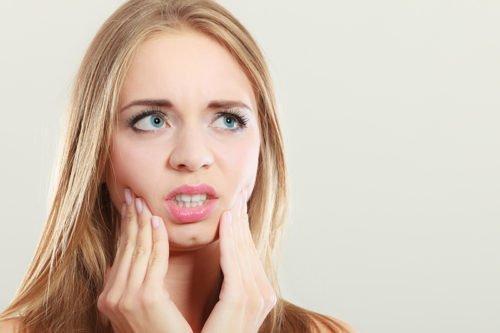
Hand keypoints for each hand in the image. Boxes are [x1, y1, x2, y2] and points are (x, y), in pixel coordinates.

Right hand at [97, 188, 192, 332]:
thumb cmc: (163, 332)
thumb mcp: (144, 305)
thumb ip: (141, 282)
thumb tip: (145, 254)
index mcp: (110, 297)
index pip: (120, 254)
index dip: (126, 227)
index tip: (131, 206)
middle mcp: (111, 297)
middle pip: (125, 248)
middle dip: (130, 218)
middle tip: (133, 194)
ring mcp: (124, 298)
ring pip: (137, 250)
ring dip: (141, 222)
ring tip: (144, 201)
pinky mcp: (143, 299)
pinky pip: (152, 260)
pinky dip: (155, 239)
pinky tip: (158, 222)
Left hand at [201, 190, 277, 332]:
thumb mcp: (225, 307)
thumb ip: (229, 285)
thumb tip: (226, 263)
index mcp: (258, 294)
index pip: (250, 254)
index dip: (243, 230)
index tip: (236, 209)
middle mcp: (262, 294)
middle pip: (250, 249)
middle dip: (243, 222)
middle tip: (237, 196)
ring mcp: (256, 297)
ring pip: (244, 251)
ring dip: (237, 224)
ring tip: (231, 201)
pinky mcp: (242, 300)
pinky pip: (235, 262)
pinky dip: (231, 239)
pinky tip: (226, 221)